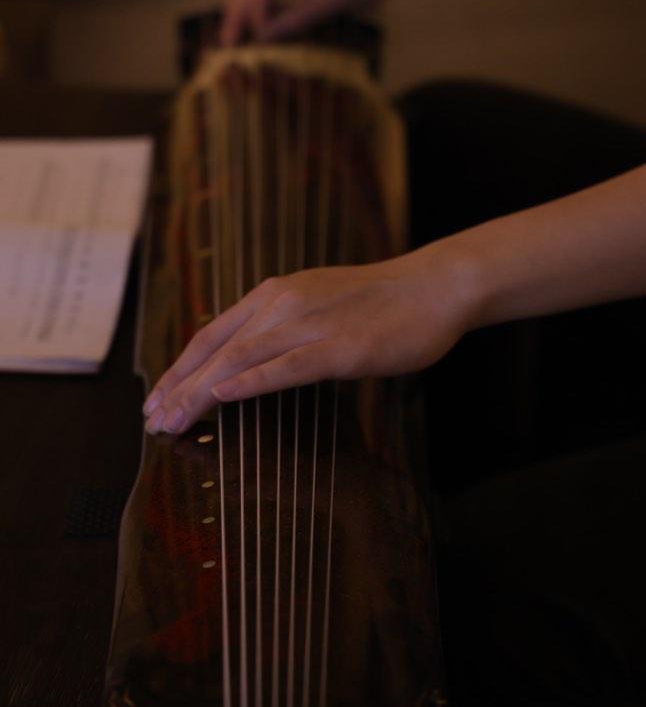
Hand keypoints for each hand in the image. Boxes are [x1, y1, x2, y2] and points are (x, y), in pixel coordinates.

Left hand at [142, 244, 469, 434]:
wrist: (433, 286)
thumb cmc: (381, 301)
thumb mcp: (319, 303)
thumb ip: (284, 325)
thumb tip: (253, 357)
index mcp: (275, 295)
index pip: (212, 333)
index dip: (180, 367)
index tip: (158, 396)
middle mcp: (283, 304)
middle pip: (216, 349)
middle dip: (179, 386)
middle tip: (153, 420)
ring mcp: (309, 324)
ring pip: (240, 360)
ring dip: (201, 392)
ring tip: (174, 420)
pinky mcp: (338, 346)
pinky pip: (286, 366)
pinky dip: (251, 381)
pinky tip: (225, 397)